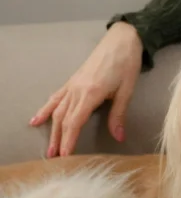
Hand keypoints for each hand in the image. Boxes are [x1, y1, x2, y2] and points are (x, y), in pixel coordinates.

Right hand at [29, 22, 143, 157]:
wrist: (122, 39)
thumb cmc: (126, 63)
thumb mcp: (127, 90)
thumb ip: (119, 114)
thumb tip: (119, 137)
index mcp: (90, 93)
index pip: (75, 122)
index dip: (69, 140)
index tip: (65, 156)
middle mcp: (77, 89)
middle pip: (63, 119)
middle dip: (59, 140)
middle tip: (54, 158)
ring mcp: (73, 84)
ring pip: (57, 110)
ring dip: (52, 130)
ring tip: (48, 148)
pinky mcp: (72, 80)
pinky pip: (56, 97)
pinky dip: (45, 109)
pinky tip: (37, 119)